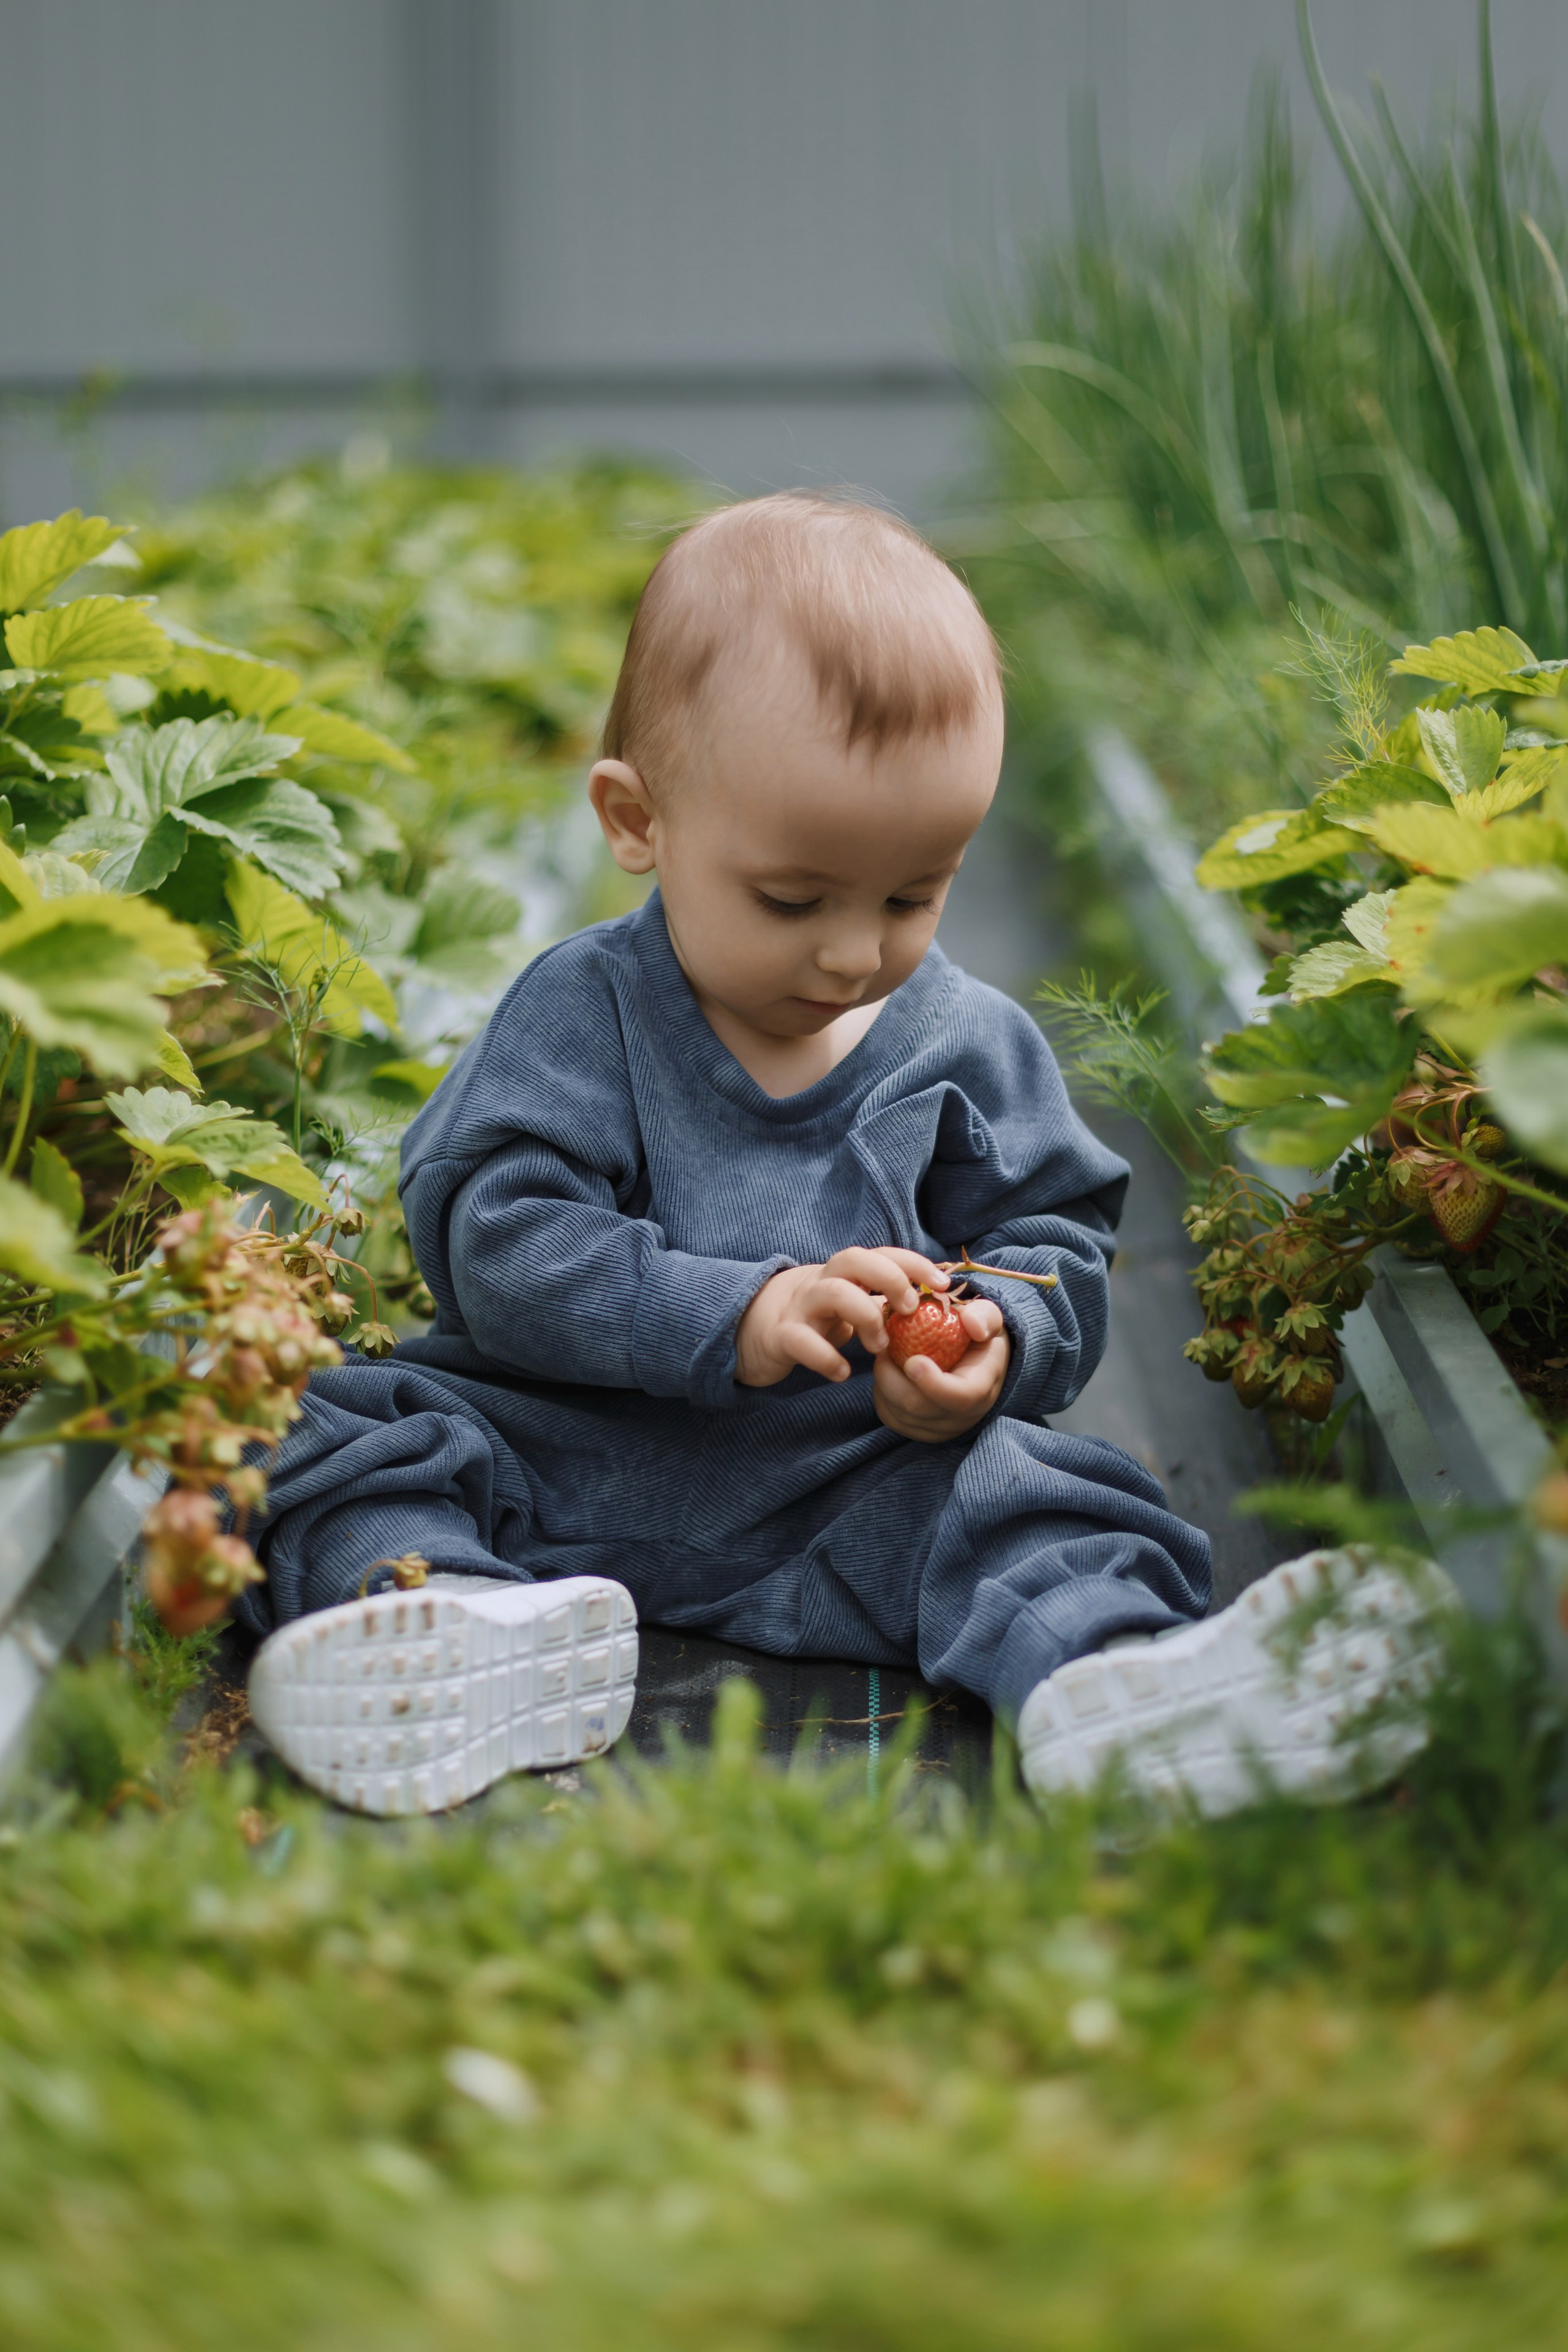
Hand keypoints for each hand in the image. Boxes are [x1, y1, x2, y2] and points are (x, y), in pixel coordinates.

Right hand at [735, 1247, 950, 1388]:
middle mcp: (822, 1282)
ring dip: (865, 1316)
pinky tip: (842, 1373)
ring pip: (832, 1292)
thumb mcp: (850, 1302)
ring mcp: (800, 1307)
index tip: (944, 1284)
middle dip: (890, 1279)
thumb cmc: (815, 1317)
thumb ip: (883, 1299)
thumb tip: (934, 1301)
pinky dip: (826, 1357)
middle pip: (854, 1259)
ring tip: (880, 1347)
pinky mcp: (780, 1336)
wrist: (752, 1330)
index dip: (914, 1263)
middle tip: (911, 1310)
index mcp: (843, 1274)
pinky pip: (801, 1340)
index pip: (881, 1253)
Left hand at [872, 1296, 1009, 1441]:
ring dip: (884, 1381)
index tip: (912, 1361)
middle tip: (884, 1345)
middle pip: (918, 1406)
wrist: (977, 1364)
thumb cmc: (978, 1337)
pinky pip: (890, 1415)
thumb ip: (984, 1317)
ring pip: (898, 1412)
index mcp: (982, 1385)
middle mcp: (963, 1415)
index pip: (960, 1397)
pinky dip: (882, 1393)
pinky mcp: (919, 1431)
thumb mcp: (988, 1319)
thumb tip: (973, 1325)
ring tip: (887, 1355)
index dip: (932, 1383)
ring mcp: (940, 1428)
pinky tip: (890, 1372)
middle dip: (892, 1375)